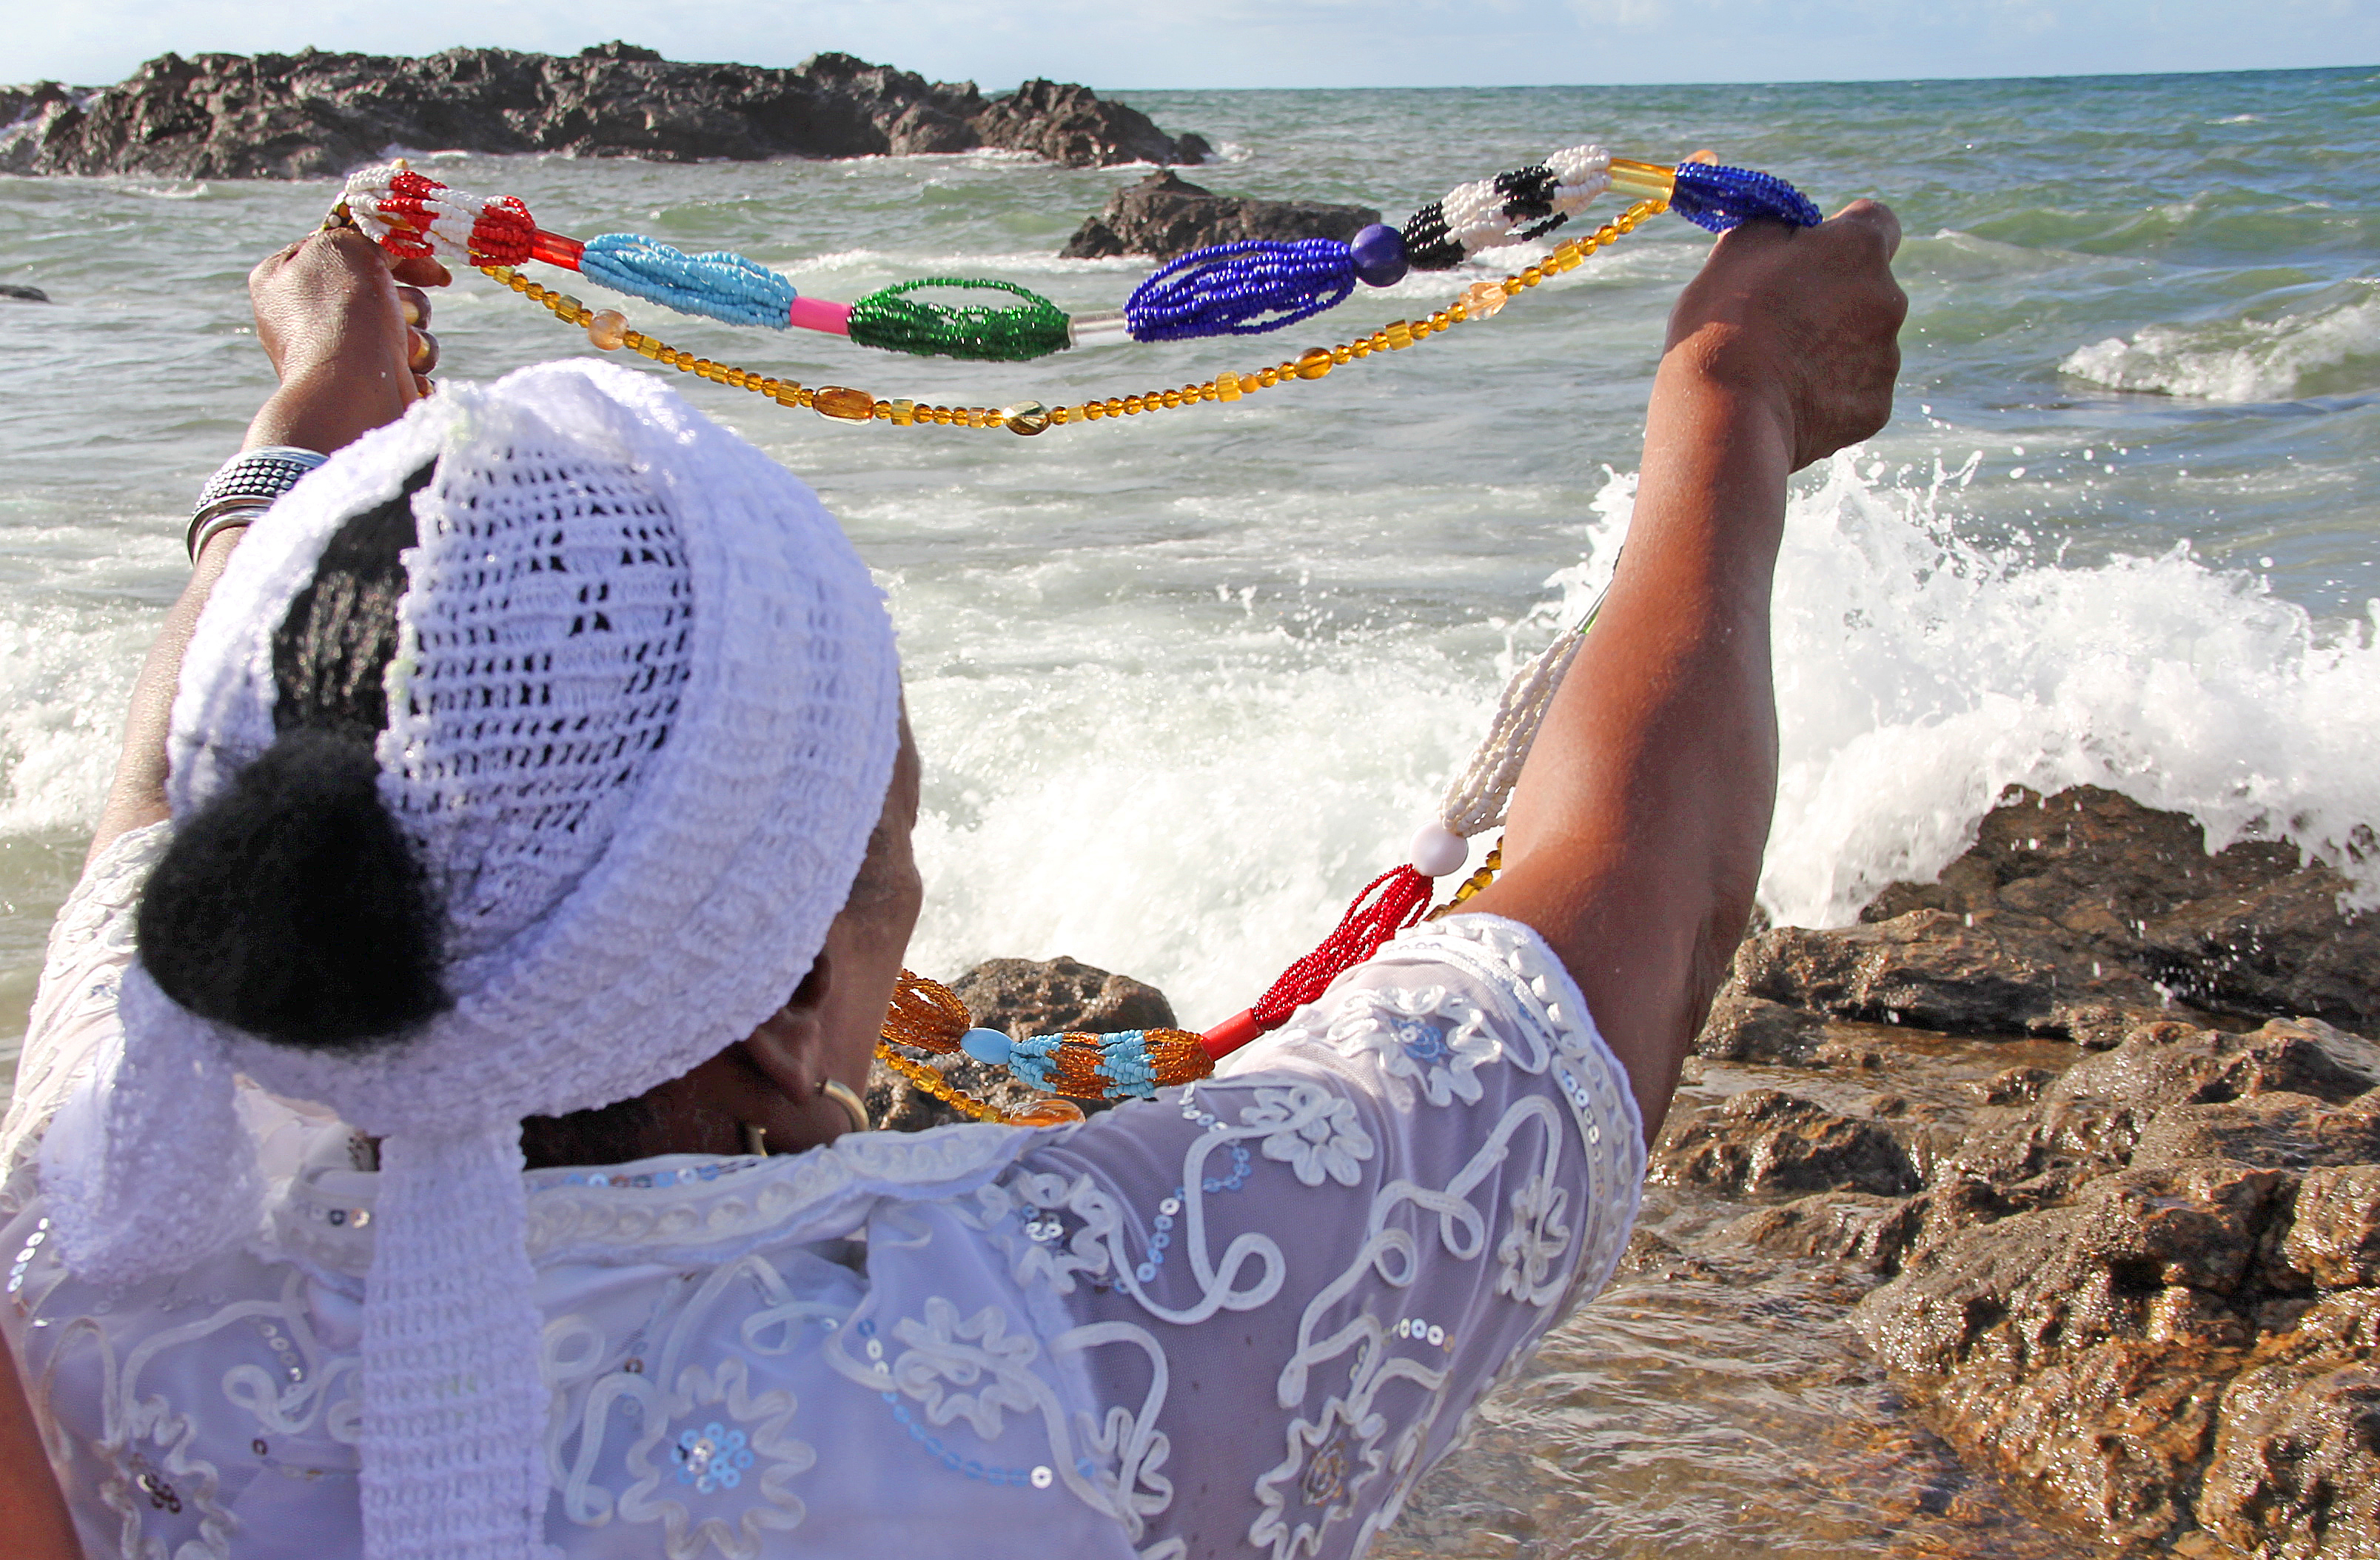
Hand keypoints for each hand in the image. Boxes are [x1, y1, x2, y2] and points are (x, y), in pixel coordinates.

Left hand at [243, 229, 449, 453]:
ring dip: (413, 335)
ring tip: (403, 349)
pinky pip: (401, 363)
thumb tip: (393, 242)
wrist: (351, 393)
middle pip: (377, 288)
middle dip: (406, 300)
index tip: (431, 268)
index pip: (346, 247)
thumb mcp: (349, 245)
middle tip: (407, 312)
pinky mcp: (361, 385)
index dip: (393, 251)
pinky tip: (404, 373)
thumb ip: (368, 233)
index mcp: (281, 276)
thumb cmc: (343, 315)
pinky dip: (410, 366)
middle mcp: (301, 315)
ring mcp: (332, 353)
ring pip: (398, 326)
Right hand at [1660, 200, 1905, 470]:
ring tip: (1777, 367)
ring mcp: (1887, 359)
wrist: (1727, 414)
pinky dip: (1830, 394)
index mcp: (1860, 249)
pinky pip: (1855, 392)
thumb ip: (1772, 228)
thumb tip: (1781, 229)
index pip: (1876, 221)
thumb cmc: (1725, 322)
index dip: (1842, 235)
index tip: (1809, 254)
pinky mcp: (1875, 409)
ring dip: (1830, 348)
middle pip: (1868, 288)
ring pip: (1862, 343)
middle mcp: (1890, 299)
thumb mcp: (1734, 251)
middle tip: (1779, 319)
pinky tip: (1789, 400)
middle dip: (1833, 297)